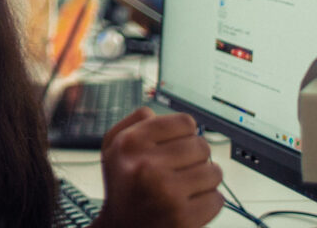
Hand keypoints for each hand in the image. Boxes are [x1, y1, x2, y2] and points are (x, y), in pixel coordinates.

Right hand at [91, 107, 223, 227]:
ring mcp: (167, 193)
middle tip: (184, 165)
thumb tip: (159, 114)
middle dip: (197, 155)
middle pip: (202, 145)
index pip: (185, 122)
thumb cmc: (122, 185)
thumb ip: (134, 121)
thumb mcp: (113, 145)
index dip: (185, 132)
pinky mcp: (184, 218)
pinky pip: (217, 199)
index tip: (180, 142)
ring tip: (189, 183)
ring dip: (206, 177)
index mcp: (131, 143)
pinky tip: (191, 201)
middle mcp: (147, 165)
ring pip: (214, 172)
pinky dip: (209, 200)